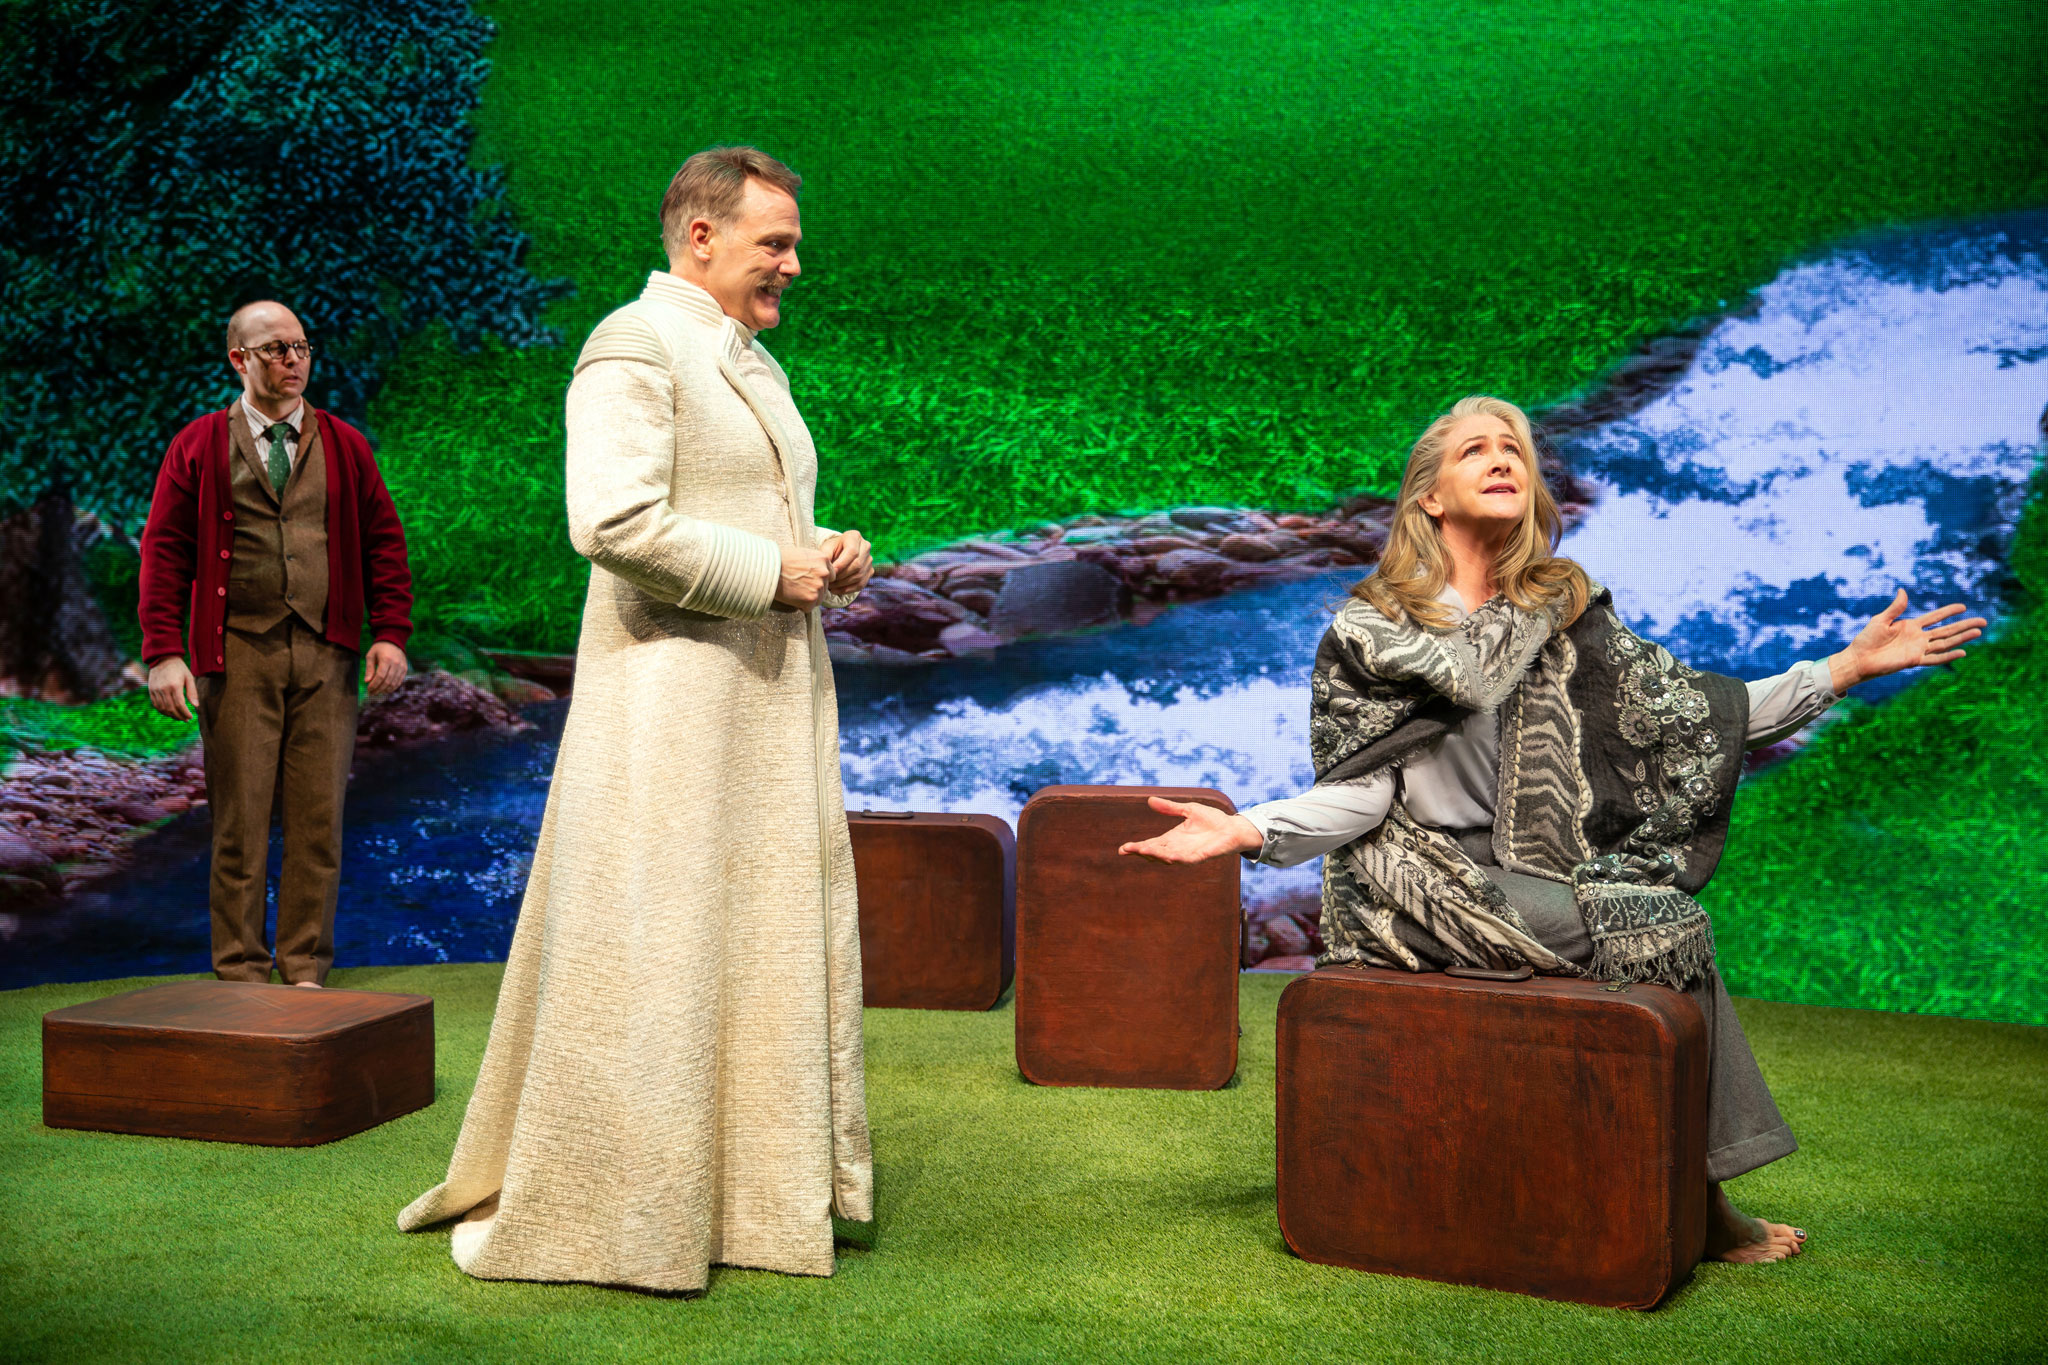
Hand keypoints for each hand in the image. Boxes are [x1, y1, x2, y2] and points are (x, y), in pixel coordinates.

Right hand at [147, 656, 198, 720]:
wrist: (163, 658)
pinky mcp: (151, 690)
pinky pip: (156, 704)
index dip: (185, 713)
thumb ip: (192, 692)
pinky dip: (162, 711)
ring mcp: (155, 690)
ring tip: (179, 717)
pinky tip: (169, 712)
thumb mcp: (189, 677)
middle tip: (186, 720)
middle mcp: (163, 689)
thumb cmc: (179, 668)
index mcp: (174, 686)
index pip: (180, 705)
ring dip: (171, 715)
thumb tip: (196, 706)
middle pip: (171, 708)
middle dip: (179, 716)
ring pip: (162, 708)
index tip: (191, 717)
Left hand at [363, 641, 408, 695]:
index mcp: (386, 659)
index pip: (380, 676)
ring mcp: (402, 667)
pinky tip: (386, 690)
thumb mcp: (371, 656)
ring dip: (385, 690)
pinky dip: (392, 687)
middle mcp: (396, 664)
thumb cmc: (379, 649)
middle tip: (372, 693)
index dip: (374, 685)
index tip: (369, 690)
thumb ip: (369, 669)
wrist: (393, 641)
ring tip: (378, 692)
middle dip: (378, 689)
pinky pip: (399, 681)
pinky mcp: (405, 669)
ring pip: (394, 683)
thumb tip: (367, 682)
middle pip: (387, 681)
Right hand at [775, 544, 832, 610]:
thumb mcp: (802, 554)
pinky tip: (791, 597)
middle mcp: (825, 572)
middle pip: (825, 588)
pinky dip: (800, 606)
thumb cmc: (780, 560)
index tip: (808, 579)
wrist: (768, 570)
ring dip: (808, 598)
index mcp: (823, 559)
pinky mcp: (811, 599)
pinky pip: (809, 608)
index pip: (830, 574)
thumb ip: (814, 562)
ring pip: (818, 599)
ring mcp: (819, 586)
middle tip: (798, 586)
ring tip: (793, 591)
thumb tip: (818, 572)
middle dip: (814, 589)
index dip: (819, 579)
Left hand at [819, 529, 873, 595]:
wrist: (839, 552)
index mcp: (855, 536)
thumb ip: (825, 557)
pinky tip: (836, 591)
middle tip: (829, 581)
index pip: (852, 552)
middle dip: (842, 575)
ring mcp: (869, 559)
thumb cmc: (831, 549)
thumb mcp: (826, 548)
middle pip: (857, 565)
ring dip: (843, 584)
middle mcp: (866, 546)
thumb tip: (828, 570)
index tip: (831, 572)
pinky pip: (861, 583)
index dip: (842, 564)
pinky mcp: (870, 571)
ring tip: (830, 586)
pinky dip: (848, 589)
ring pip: (859, 575)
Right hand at [1118, 796, 1262, 863]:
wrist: (1233, 828)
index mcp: (1172, 838)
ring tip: (1143, 850)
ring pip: (1167, 858)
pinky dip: (1176, 859)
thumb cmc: (1213, 820)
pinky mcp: (1200, 856)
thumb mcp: (1188, 810)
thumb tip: (1150, 800)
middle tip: (1127, 850)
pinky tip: (1168, 856)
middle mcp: (1177, 848)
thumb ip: (1170, 808)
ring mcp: (1188, 854)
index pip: (1151, 844)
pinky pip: (1186, 860)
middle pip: (1155, 852)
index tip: (1123, 849)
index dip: (1137, 847)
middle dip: (1141, 851)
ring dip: (1155, 855)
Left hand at [1829, 589, 1985, 692]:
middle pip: (1946, 630)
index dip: (1948, 612)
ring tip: (1978, 632)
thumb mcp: (1880, 620)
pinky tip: (1962, 652)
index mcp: (1910, 626)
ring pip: (1945, 643)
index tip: (1963, 607)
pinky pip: (1935, 658)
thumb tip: (1903, 590)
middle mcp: (1918, 637)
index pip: (1935, 617)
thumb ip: (1895, 608)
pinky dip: (1948, 656)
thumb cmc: (1866, 639)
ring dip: (1961, 638)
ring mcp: (1917, 649)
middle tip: (1983, 622)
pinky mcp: (1914, 661)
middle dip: (1964, 625)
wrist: (1859, 659)